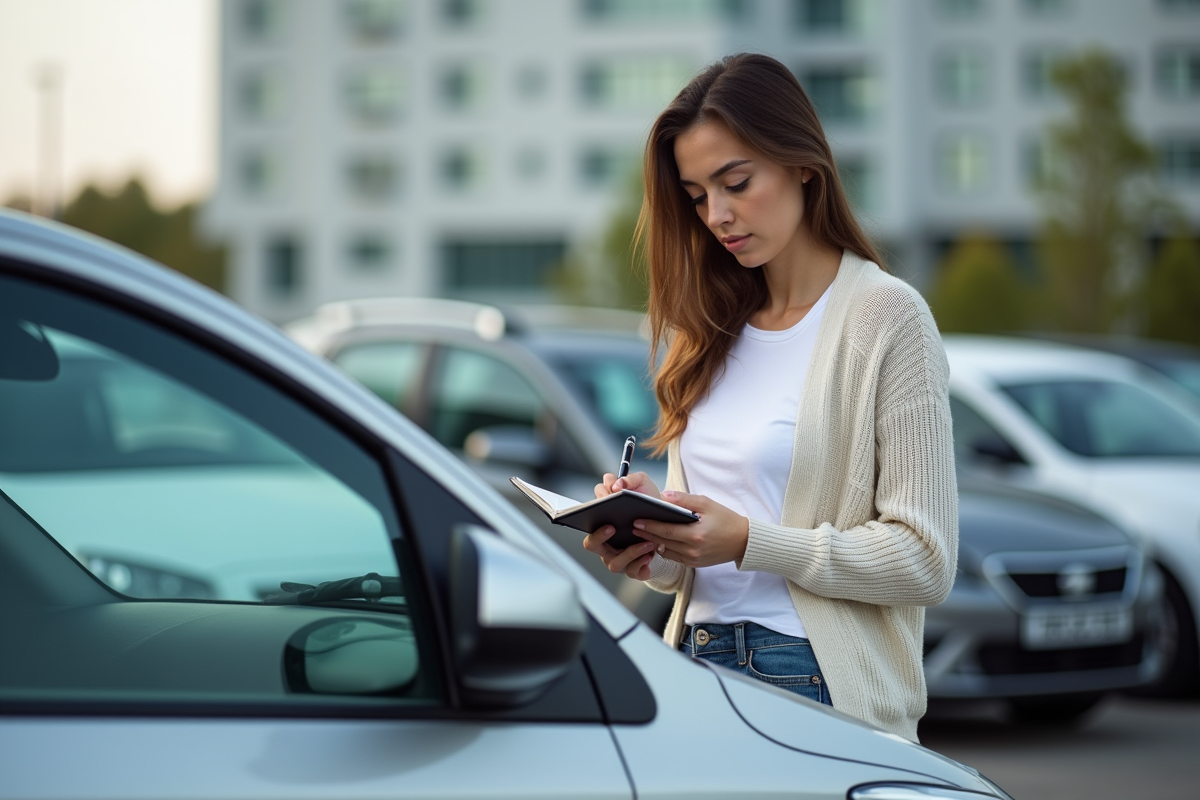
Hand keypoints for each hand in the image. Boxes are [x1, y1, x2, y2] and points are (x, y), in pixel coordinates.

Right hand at [580, 471, 662, 580]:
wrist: (669, 522)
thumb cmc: (649, 504)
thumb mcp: (641, 485)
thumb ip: (628, 479)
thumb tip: (615, 483)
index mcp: (603, 524)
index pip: (588, 523)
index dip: (592, 516)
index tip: (604, 510)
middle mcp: (607, 543)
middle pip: (591, 544)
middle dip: (599, 537)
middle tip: (613, 527)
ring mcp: (619, 558)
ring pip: (614, 563)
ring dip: (630, 553)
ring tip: (646, 543)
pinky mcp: (634, 568)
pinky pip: (633, 571)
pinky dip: (641, 563)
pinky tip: (650, 554)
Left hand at [632, 491, 748, 568]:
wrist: (743, 541)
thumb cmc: (725, 519)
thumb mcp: (707, 504)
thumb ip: (684, 500)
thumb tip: (664, 496)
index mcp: (696, 534)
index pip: (666, 530)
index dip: (649, 525)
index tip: (636, 520)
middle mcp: (693, 550)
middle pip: (662, 542)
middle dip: (647, 533)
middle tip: (633, 526)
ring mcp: (693, 560)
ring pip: (666, 551)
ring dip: (654, 542)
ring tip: (642, 533)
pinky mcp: (694, 565)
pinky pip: (674, 557)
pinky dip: (665, 549)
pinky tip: (657, 540)